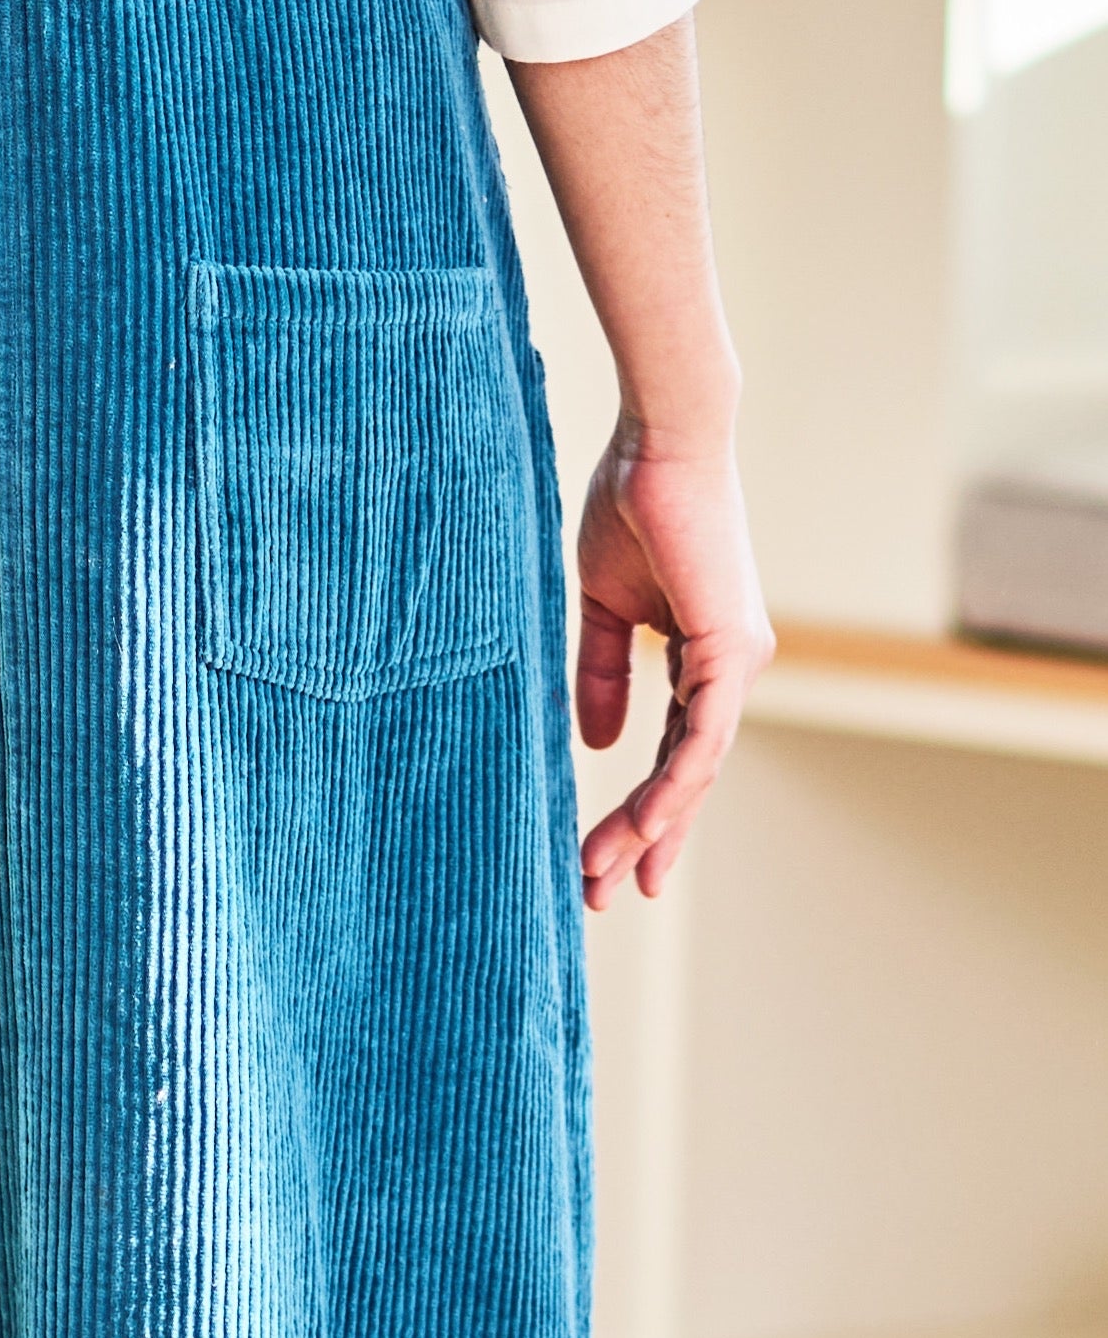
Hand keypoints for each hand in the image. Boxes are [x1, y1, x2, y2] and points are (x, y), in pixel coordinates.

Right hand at [572, 423, 771, 909]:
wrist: (659, 443)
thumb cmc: (633, 504)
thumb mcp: (601, 607)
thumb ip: (600, 674)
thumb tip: (600, 747)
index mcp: (702, 656)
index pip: (672, 750)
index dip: (643, 807)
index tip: (607, 858)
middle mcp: (729, 667)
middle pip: (686, 774)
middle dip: (646, 839)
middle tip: (606, 894)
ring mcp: (737, 661)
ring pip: (693, 768)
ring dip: (650, 826)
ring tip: (606, 873)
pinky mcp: (731, 648)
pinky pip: (701, 735)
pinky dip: (674, 784)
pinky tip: (645, 826)